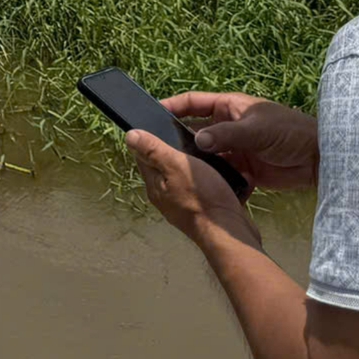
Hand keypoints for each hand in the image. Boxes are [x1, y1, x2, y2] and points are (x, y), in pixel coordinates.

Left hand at [126, 130, 259, 248]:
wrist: (229, 232)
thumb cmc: (203, 198)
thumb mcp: (177, 166)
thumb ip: (153, 151)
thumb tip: (130, 135)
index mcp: (154, 184)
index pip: (143, 156)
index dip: (151, 138)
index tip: (164, 126)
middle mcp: (165, 197)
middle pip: (164, 166)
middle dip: (176, 151)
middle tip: (193, 137)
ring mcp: (182, 206)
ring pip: (184, 177)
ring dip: (195, 165)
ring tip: (209, 152)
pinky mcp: (201, 211)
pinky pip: (201, 189)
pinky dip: (208, 179)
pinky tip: (219, 173)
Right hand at [162, 92, 319, 190]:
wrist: (318, 160)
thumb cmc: (288, 132)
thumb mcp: (256, 129)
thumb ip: (227, 135)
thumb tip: (196, 140)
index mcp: (229, 107)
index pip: (193, 103)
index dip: (172, 106)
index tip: (150, 114)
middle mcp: (227, 126)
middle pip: (195, 129)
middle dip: (177, 137)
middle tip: (155, 148)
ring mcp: (234, 148)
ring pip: (205, 153)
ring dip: (194, 160)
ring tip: (172, 169)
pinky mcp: (242, 169)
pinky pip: (219, 171)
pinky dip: (211, 177)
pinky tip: (198, 184)